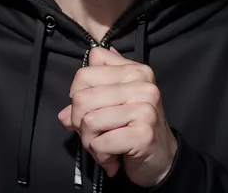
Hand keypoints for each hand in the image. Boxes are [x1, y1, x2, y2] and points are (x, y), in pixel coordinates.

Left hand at [58, 46, 177, 187]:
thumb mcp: (115, 103)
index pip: (85, 74)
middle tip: (95, 134)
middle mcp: (142, 84)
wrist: (163, 158)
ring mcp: (144, 107)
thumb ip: (90, 97)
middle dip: (80, 123)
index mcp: (134, 70)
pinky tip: (113, 158)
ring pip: (88, 121)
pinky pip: (100, 143)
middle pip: (82, 98)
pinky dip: (101, 155)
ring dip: (90, 142)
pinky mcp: (143, 133)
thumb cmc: (135, 127)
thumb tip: (64, 113)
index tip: (90, 110)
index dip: (78, 95)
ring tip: (104, 146)